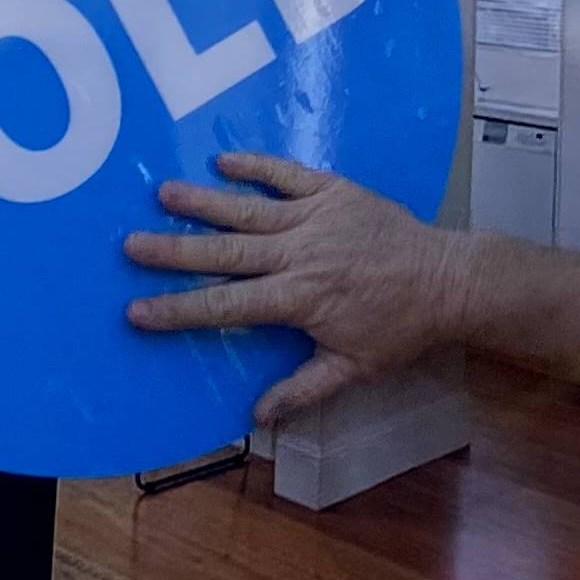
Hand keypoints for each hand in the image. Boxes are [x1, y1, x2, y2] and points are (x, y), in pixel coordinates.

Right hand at [122, 152, 471, 425]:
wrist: (449, 280)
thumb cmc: (400, 327)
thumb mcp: (354, 367)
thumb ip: (302, 390)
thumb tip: (256, 419)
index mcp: (298, 299)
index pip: (225, 307)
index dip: (179, 310)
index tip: (137, 310)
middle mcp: (299, 254)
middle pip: (225, 252)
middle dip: (174, 250)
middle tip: (130, 244)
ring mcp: (317, 218)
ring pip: (249, 208)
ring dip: (204, 201)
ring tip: (162, 192)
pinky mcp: (336, 192)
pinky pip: (289, 174)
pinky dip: (256, 165)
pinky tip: (224, 160)